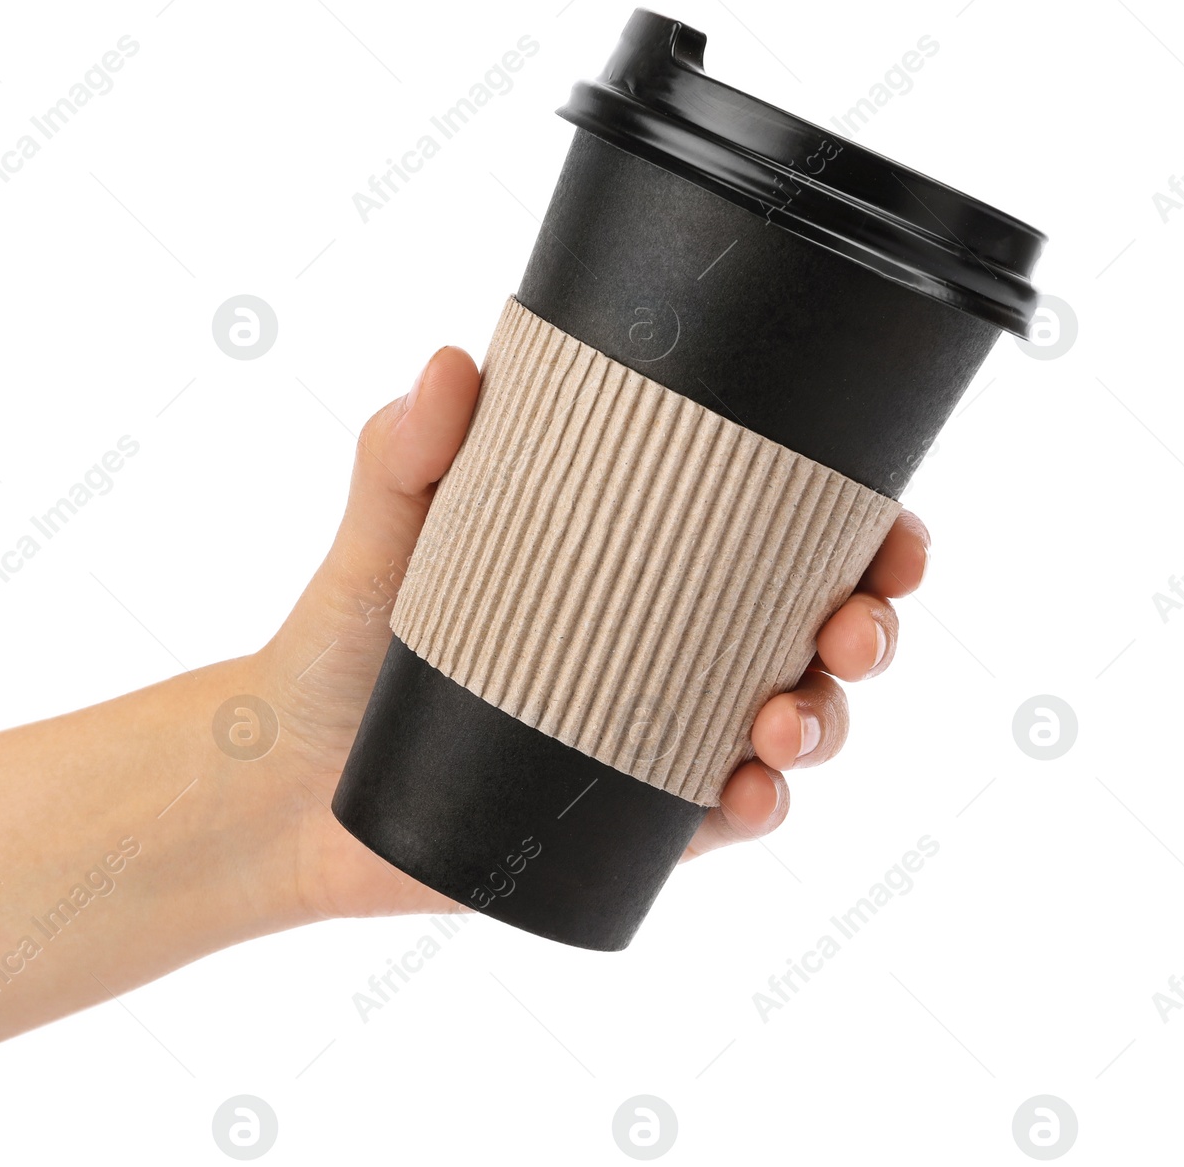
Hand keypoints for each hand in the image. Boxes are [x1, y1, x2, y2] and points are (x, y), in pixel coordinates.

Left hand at [255, 347, 931, 920]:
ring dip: (824, 725)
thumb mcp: (382, 528)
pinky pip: (721, 822)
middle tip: (855, 630)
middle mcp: (670, 644)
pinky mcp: (628, 818)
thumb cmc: (347, 632)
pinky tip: (746, 796)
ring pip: (792, 729)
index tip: (895, 531)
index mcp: (644, 560)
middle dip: (871, 631)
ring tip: (784, 725)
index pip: (780, 534)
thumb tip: (451, 360)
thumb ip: (406, 447)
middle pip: (818, 631)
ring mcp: (656, 734)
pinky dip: (755, 812)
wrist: (288, 772)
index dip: (864, 532)